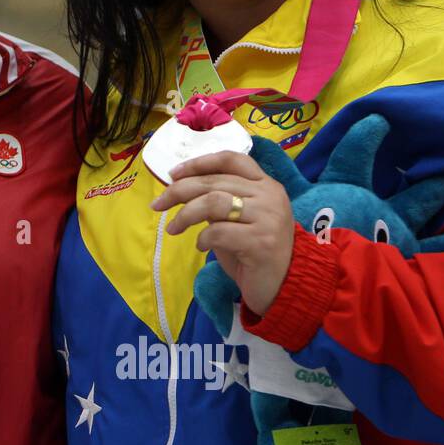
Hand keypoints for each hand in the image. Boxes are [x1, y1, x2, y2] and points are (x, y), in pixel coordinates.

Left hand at [150, 150, 295, 313]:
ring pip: (214, 202)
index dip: (199, 163)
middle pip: (214, 181)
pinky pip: (219, 232)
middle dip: (179, 190)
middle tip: (157, 204)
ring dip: (185, 214)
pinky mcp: (262, 241)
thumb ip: (218, 201)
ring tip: (173, 228)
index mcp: (266, 184)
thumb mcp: (236, 220)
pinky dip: (202, 238)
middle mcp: (270, 195)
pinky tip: (201, 247)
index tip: (173, 173)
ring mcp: (268, 217)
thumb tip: (181, 188)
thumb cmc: (254, 251)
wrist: (285, 285)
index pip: (231, 160)